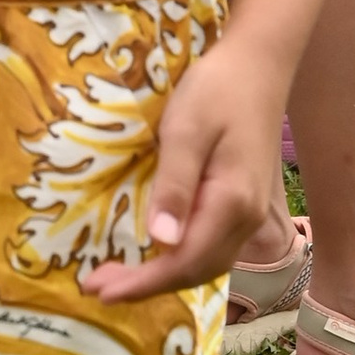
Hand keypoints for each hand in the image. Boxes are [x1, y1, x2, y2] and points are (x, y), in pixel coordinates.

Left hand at [82, 37, 284, 303]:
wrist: (258, 65)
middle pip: (196, 271)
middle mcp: (246, 219)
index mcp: (232, 204)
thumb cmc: (216, 90)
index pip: (184, 262)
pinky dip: (180, 260)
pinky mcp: (243, 202)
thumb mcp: (185, 130)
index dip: (143, 283)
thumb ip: (175, 186)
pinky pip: (211, 245)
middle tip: (96, 286)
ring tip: (118, 277)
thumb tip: (161, 243)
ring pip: (206, 263)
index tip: (100, 290)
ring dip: (163, 276)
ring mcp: (249, 213)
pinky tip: (155, 253)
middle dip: (147, 286)